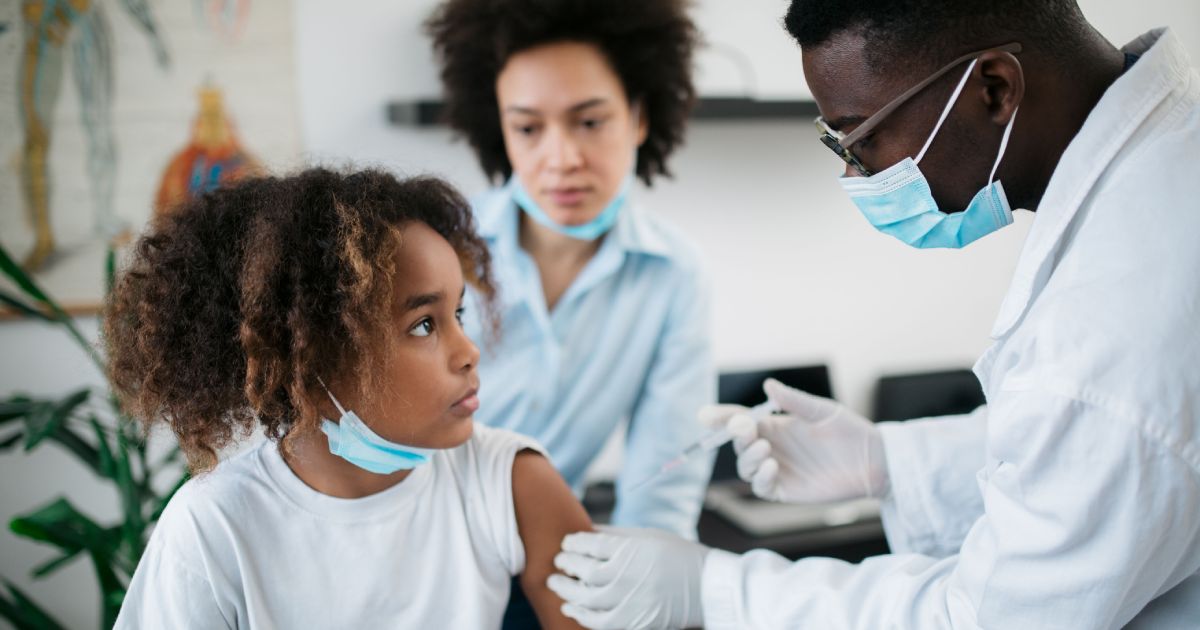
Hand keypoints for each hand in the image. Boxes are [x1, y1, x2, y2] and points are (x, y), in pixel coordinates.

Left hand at [546, 526, 707, 629]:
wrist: (708, 587)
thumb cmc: (679, 556)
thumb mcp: (649, 536)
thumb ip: (617, 535)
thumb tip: (588, 531)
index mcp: (630, 550)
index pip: (589, 545)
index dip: (573, 543)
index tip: (567, 543)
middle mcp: (626, 575)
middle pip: (583, 570)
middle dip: (566, 565)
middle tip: (558, 563)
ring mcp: (630, 600)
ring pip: (586, 598)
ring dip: (566, 591)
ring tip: (556, 584)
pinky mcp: (634, 621)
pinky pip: (600, 622)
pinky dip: (582, 616)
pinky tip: (571, 609)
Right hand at [699, 378, 887, 502]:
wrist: (873, 460)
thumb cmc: (849, 431)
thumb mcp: (822, 410)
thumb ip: (794, 401)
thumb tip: (768, 385)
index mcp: (775, 426)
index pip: (740, 421)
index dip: (721, 418)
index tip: (705, 415)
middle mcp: (772, 448)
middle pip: (737, 443)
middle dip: (735, 435)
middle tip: (745, 427)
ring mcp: (777, 470)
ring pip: (744, 466)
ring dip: (746, 457)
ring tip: (764, 448)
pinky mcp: (786, 491)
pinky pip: (762, 488)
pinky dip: (760, 478)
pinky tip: (772, 467)